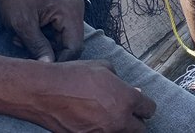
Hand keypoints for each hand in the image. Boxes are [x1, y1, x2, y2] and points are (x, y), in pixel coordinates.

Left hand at [0, 0, 85, 61]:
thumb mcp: (23, 24)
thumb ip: (38, 46)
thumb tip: (48, 68)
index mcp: (70, 10)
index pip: (75, 47)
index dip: (60, 62)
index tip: (41, 71)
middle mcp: (76, 9)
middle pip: (71, 44)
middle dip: (49, 52)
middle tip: (25, 51)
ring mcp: (72, 8)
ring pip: (64, 39)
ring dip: (45, 44)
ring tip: (22, 39)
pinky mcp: (65, 9)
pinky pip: (60, 30)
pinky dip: (45, 36)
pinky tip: (28, 32)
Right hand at [21, 59, 155, 132]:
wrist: (45, 92)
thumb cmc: (74, 76)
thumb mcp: (104, 68)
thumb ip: (122, 82)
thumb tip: (134, 91)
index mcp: (126, 100)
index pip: (149, 109)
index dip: (144, 105)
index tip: (140, 104)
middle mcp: (118, 120)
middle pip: (140, 129)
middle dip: (135, 120)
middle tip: (127, 113)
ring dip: (120, 127)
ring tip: (109, 117)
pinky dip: (102, 131)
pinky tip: (95, 122)